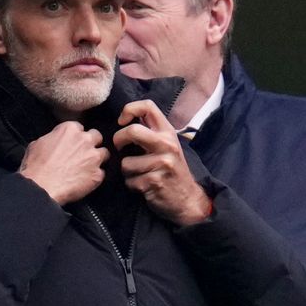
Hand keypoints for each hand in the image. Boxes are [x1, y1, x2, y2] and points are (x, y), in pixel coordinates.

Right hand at [19, 121, 108, 204]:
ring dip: (97, 159)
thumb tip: (53, 142)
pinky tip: (86, 180)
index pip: (79, 127)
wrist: (41, 187)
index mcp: (70, 129)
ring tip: (88, 166)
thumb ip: (51, 138)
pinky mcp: (97, 174)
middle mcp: (85, 140)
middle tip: (83, 153)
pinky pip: (102, 173)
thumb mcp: (37, 144)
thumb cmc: (36, 167)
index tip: (72, 143)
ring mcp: (93, 157)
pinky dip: (95, 176)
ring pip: (104, 153)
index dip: (76, 136)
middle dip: (91, 143)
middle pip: (96, 136)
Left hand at [113, 100, 210, 225]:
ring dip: (126, 171)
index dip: (129, 109)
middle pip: (132, 131)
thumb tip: (125, 121)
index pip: (148, 106)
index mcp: (168, 132)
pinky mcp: (155, 182)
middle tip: (119, 148)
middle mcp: (167, 145)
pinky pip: (129, 181)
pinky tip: (144, 186)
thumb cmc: (171, 170)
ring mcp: (162, 163)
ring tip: (139, 174)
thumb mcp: (166, 145)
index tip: (122, 121)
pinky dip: (131, 185)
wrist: (187, 199)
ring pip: (125, 162)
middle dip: (118, 140)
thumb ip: (150, 132)